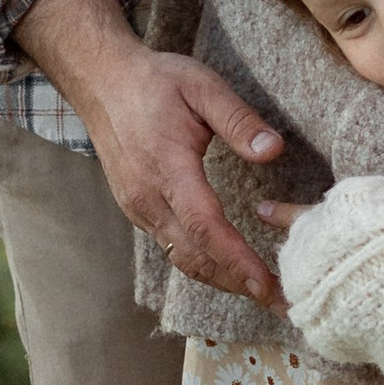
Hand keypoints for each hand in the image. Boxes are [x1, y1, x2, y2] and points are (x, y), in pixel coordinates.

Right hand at [16, 0, 283, 303]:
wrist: (101, 82)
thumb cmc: (155, 81)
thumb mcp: (202, 87)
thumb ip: (239, 120)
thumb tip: (273, 150)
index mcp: (167, 169)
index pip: (206, 227)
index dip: (237, 259)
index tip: (266, 283)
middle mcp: (148, 198)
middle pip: (195, 257)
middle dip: (239, 284)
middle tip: (283, 303)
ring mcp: (138, 208)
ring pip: (182, 258)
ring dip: (222, 280)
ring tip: (262, 293)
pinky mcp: (137, 210)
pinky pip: (171, 247)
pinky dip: (203, 264)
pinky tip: (230, 268)